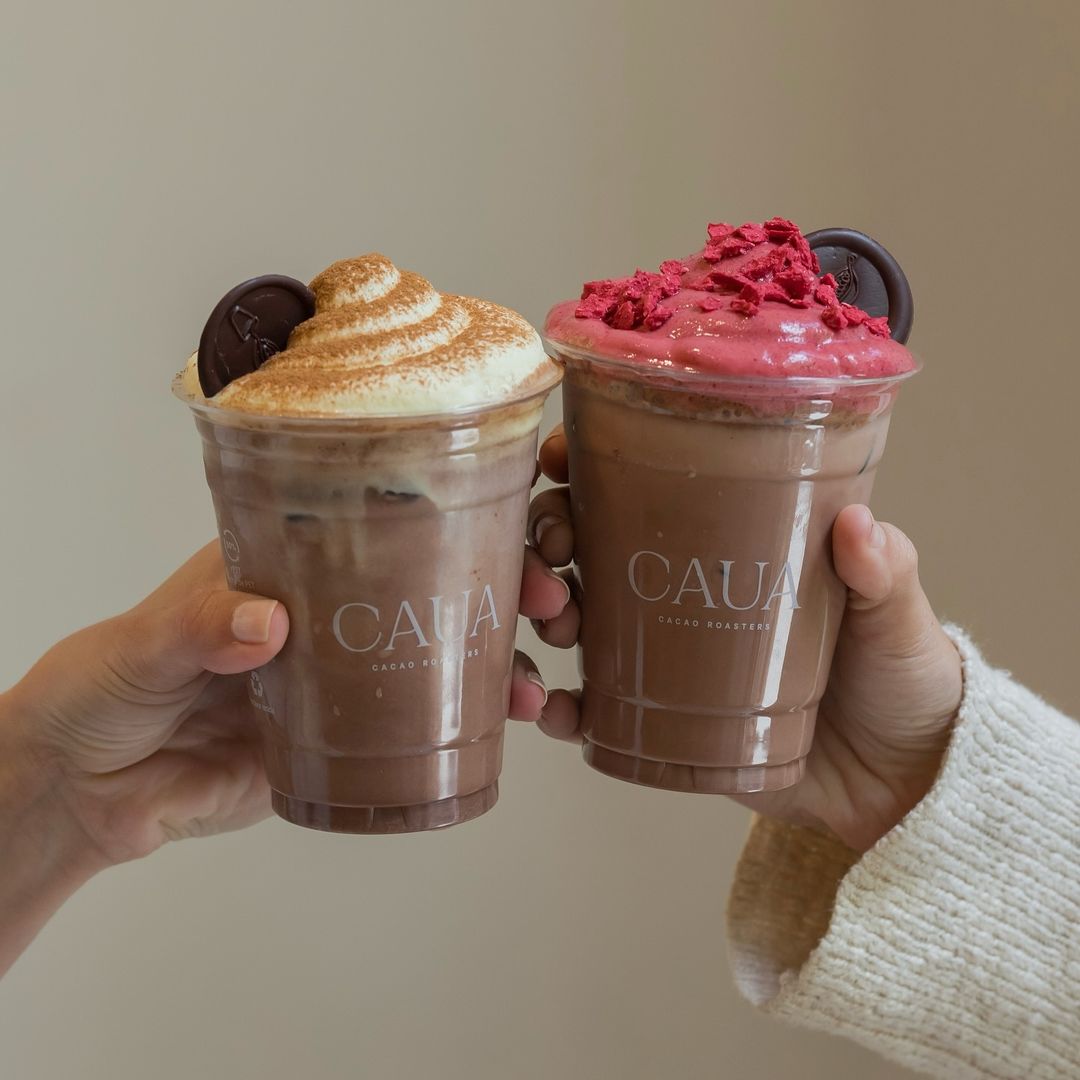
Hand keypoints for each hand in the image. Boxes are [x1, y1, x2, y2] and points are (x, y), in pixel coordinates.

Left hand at [2, 542, 565, 867]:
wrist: (85, 791)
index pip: (374, 524)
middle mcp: (322, 615)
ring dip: (491, 663)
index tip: (504, 524)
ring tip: (529, 684)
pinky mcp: (337, 744)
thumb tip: (269, 623)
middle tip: (544, 600)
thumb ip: (198, 628)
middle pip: (424, 588)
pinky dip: (459, 729)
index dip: (444, 518)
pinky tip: (500, 729)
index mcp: (283, 566)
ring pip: (430, 660)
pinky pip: (408, 732)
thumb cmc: (102, 687)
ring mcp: (336, 681)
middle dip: (495, 587)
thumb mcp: (144, 644)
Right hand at [527, 426, 962, 852]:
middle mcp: (681, 588)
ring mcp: (663, 654)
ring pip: (573, 615)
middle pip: (587, 544)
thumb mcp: (897, 615)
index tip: (561, 459)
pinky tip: (552, 707)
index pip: (644, 485)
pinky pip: (590, 709)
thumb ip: (884, 572)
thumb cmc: (900, 677)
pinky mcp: (658, 719)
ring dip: (543, 608)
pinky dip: (558, 707)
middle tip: (553, 554)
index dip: (588, 465)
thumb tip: (858, 527)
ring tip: (555, 620)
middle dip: (548, 536)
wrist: (899, 782)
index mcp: (729, 539)